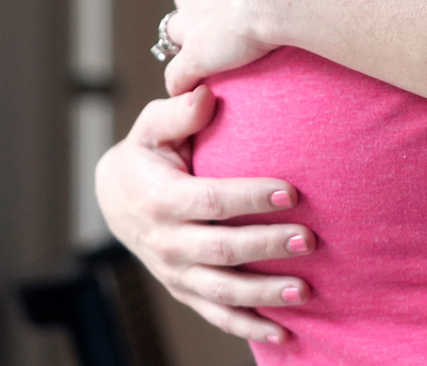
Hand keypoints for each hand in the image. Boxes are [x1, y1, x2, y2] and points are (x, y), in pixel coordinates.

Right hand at [95, 86, 314, 343]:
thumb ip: (178, 112)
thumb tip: (206, 94)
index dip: (250, 198)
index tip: (292, 192)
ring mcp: (175, 272)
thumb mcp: (152, 128)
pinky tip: (284, 331)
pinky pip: (216, 315)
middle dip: (266, 246)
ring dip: (264, 294)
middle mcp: (166, 242)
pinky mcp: (185, 290)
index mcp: (161, 199)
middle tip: (310, 239)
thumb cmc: (147, 155)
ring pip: (222, 290)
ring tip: (305, 289)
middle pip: (221, 250)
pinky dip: (249, 327)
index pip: (210, 201)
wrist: (116, 198)